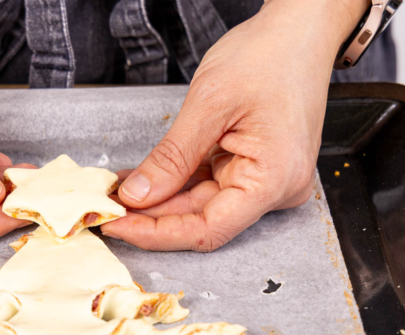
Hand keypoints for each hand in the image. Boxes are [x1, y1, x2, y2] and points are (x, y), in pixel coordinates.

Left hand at [102, 0, 366, 250]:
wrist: (299, 31)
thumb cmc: (269, 56)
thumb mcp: (210, 104)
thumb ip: (172, 157)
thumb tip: (137, 196)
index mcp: (274, 180)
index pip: (208, 230)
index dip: (158, 233)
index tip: (117, 225)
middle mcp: (275, 189)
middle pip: (202, 219)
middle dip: (151, 214)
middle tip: (106, 208)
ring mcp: (265, 181)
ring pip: (201, 204)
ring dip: (158, 199)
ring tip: (117, 190)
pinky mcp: (253, 168)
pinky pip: (208, 185)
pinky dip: (174, 182)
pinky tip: (142, 179)